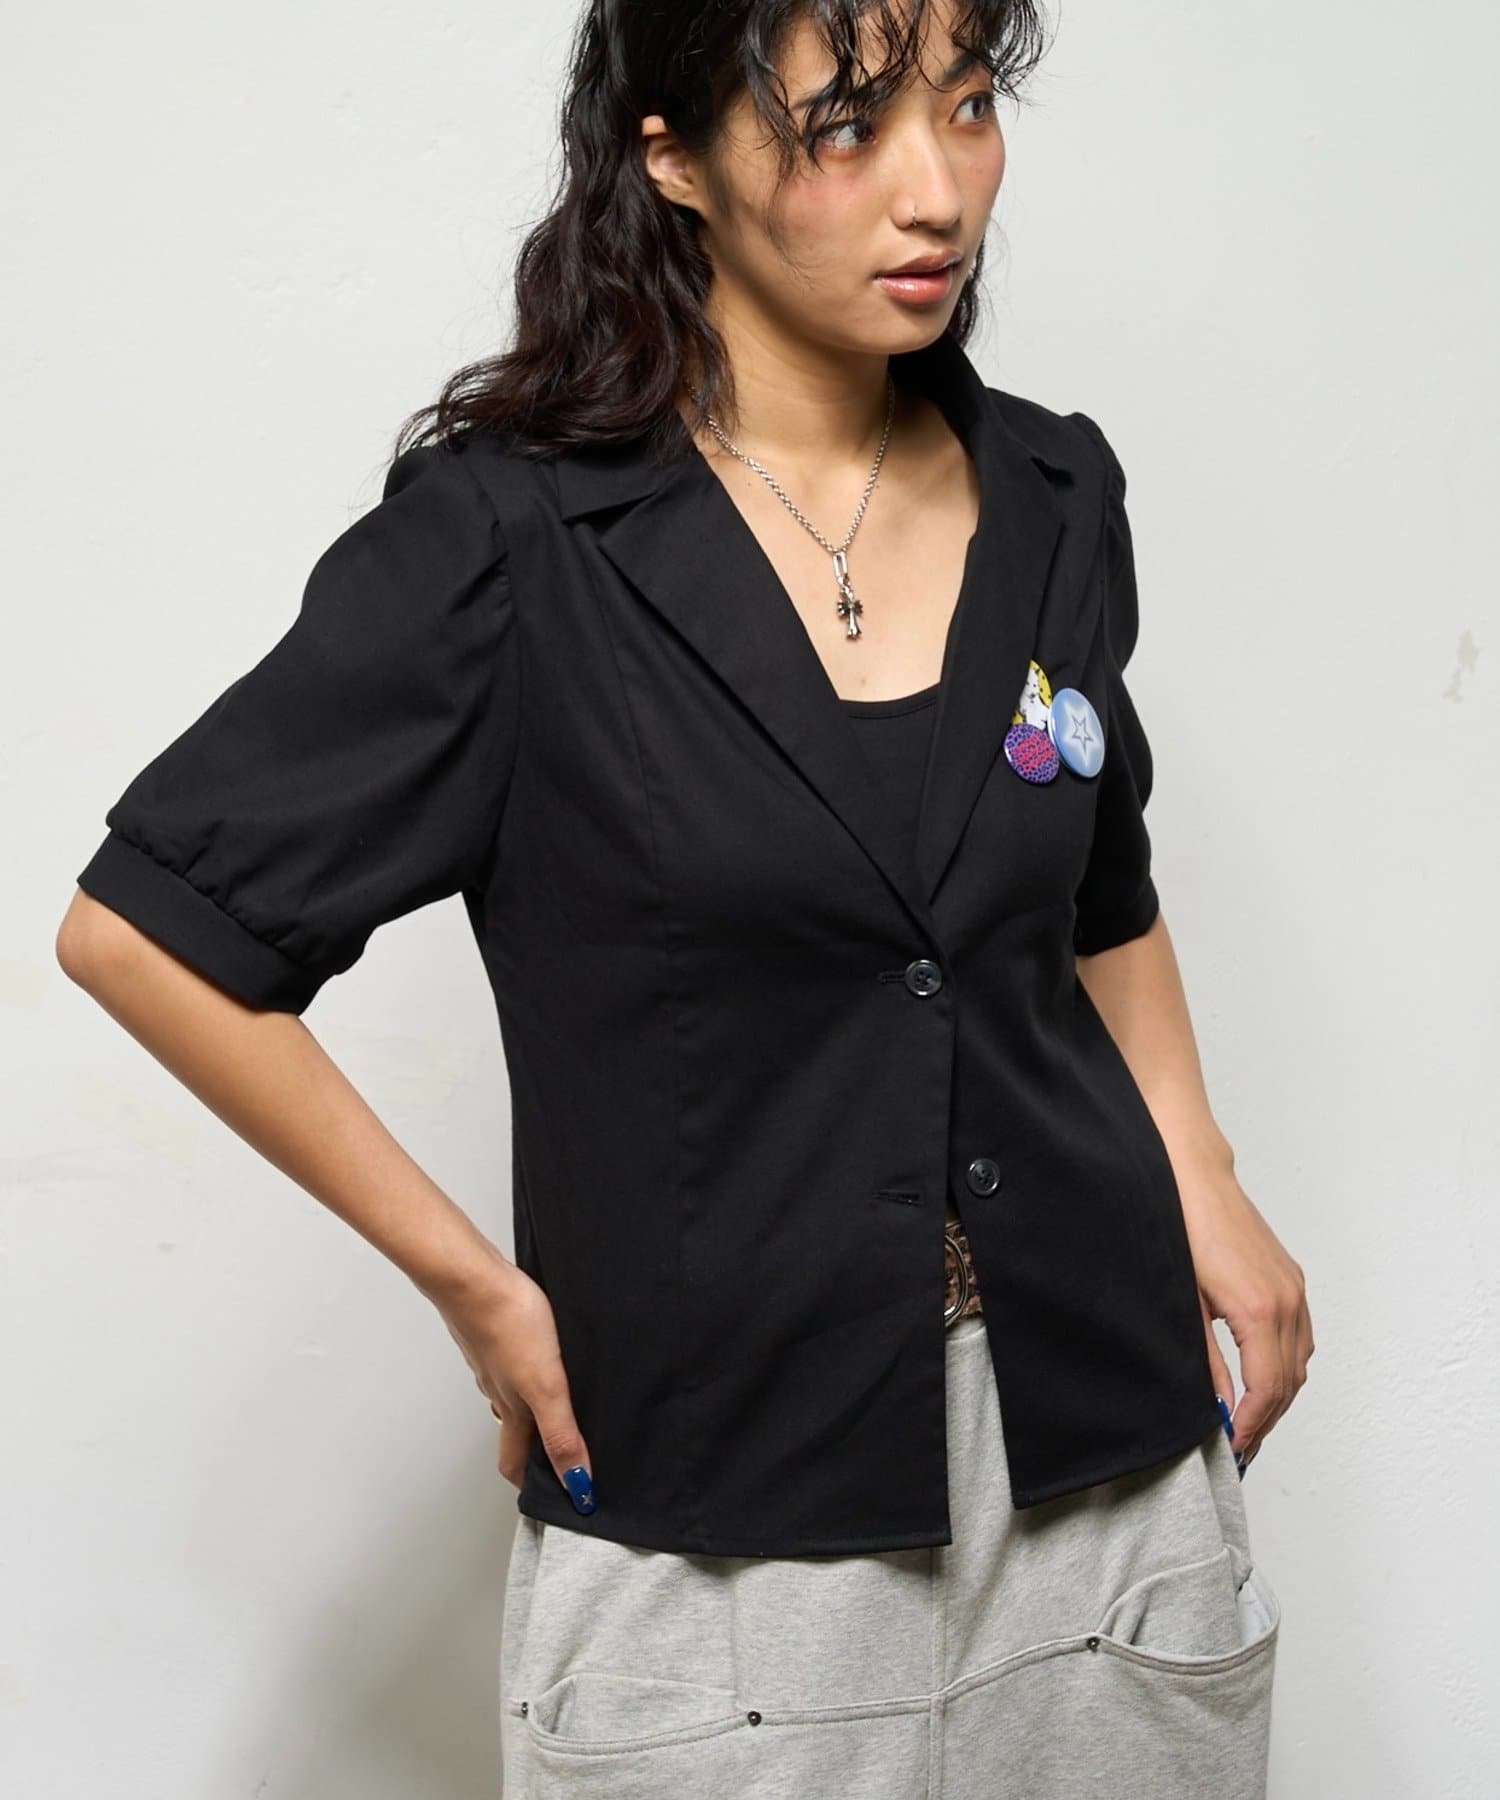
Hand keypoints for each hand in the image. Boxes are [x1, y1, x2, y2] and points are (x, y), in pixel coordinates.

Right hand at [434, 1259, 595, 1508]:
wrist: (475, 1277)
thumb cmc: (508, 1324)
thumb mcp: (546, 1387)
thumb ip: (560, 1433)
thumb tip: (577, 1483)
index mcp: (512, 1409)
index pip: (515, 1462)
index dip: (531, 1482)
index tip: (556, 1494)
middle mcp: (499, 1391)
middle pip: (516, 1430)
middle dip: (538, 1444)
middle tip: (566, 1448)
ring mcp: (493, 1361)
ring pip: (512, 1394)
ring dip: (534, 1404)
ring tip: (563, 1399)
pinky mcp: (495, 1332)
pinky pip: (512, 1361)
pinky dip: (528, 1367)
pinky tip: (544, 1350)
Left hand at [1178, 1165, 1313, 1471]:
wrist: (1194, 1177)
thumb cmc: (1181, 1229)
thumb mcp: (1184, 1304)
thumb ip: (1206, 1360)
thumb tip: (1220, 1406)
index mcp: (1259, 1311)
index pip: (1267, 1390)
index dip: (1251, 1426)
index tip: (1234, 1448)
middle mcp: (1287, 1302)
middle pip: (1288, 1383)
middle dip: (1265, 1420)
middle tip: (1239, 1446)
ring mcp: (1293, 1289)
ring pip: (1300, 1363)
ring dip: (1278, 1397)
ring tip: (1248, 1421)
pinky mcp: (1291, 1279)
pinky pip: (1301, 1337)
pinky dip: (1286, 1366)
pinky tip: (1263, 1379)